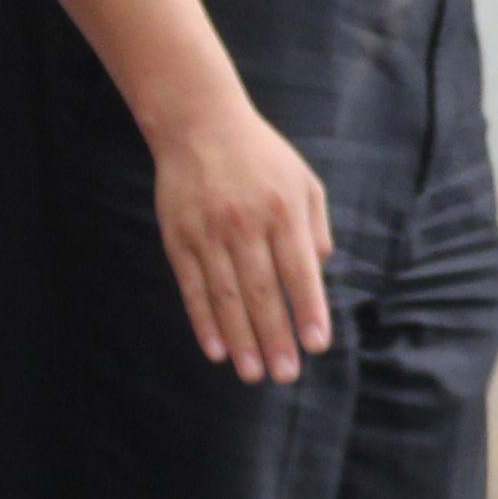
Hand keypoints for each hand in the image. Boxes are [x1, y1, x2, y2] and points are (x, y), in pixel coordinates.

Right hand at [153, 96, 334, 385]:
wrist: (198, 123)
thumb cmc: (261, 156)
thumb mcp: (302, 181)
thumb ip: (315, 227)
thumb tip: (319, 272)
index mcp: (282, 209)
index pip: (298, 270)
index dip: (308, 309)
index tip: (316, 345)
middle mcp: (245, 223)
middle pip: (262, 291)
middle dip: (275, 337)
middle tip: (285, 375)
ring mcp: (208, 232)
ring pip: (226, 296)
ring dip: (240, 339)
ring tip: (252, 374)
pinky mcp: (178, 237)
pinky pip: (192, 287)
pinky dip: (203, 321)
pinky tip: (216, 349)